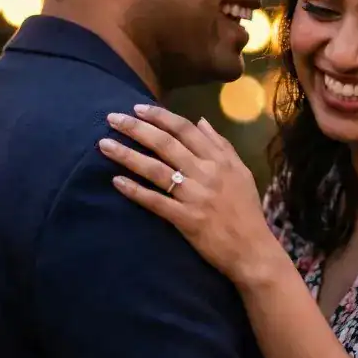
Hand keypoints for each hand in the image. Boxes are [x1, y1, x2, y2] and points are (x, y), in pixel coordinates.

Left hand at [99, 104, 284, 286]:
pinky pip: (156, 202)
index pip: (185, 130)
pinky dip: (135, 191)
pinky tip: (116, 181)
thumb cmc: (246, 210)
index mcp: (219, 160)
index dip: (159, 117)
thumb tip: (201, 121)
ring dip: (128, 156)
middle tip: (112, 118)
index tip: (137, 108)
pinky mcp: (186, 220)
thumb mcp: (241, 171)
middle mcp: (206, 174)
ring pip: (156, 170)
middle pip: (166, 145)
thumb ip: (221, 145)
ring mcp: (195, 197)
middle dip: (137, 129)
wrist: (253, 249)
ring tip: (104, 145)